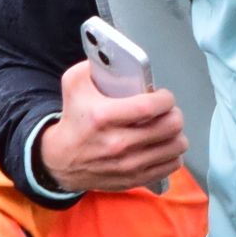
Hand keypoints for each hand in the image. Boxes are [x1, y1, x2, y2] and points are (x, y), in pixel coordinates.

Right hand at [38, 58, 185, 193]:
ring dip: (176, 134)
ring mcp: (128, 165)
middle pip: (170, 127)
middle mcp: (117, 143)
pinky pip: (170, 166)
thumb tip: (118, 57)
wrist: (60, 160)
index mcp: (103, 117)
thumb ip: (94, 65)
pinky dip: (172, 154)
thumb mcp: (74, 84)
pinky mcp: (134, 179)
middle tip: (167, 112)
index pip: (150, 107)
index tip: (164, 96)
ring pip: (175, 147)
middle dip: (174, 114)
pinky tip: (163, 145)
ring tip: (167, 128)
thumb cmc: (73, 119)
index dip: (166, 99)